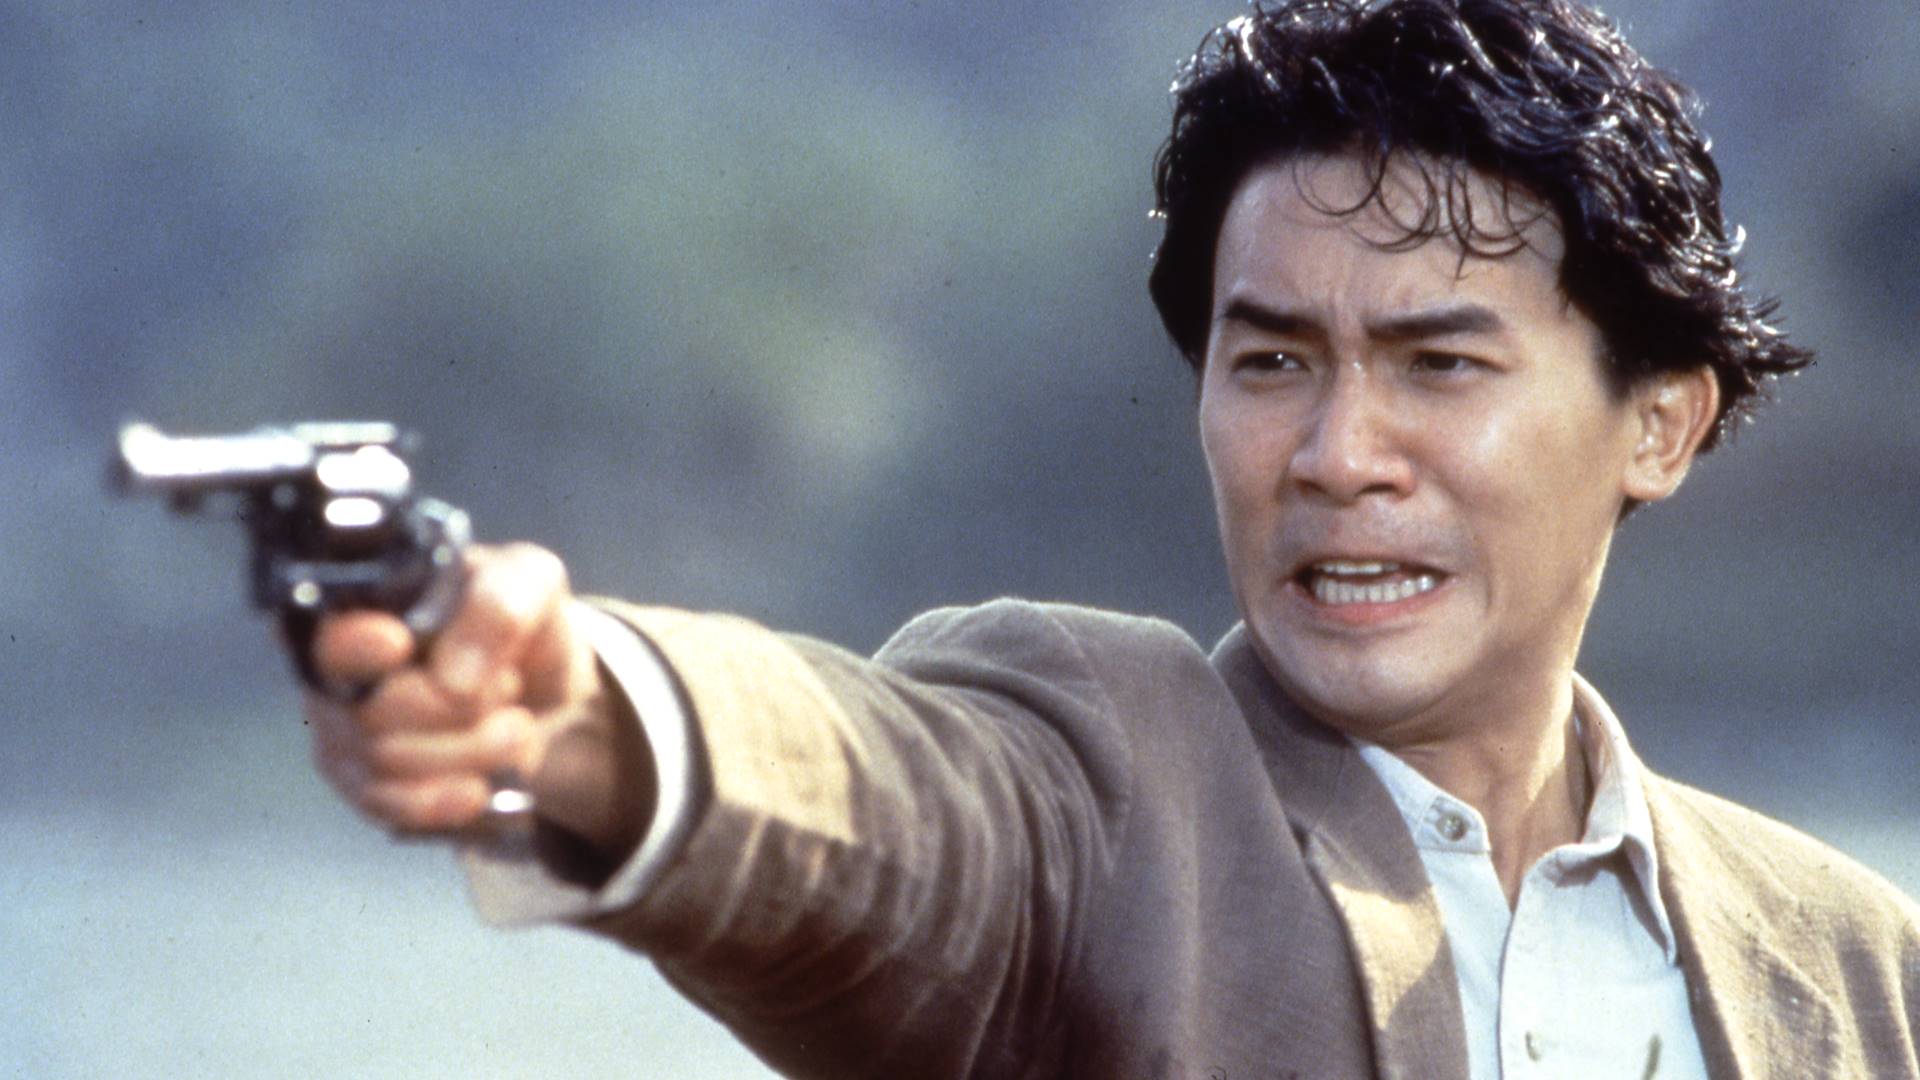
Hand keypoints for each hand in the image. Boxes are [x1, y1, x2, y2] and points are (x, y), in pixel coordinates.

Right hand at [304, 542, 620, 842]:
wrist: (542, 685)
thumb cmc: (518, 620)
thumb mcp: (530, 582)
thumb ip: (498, 606)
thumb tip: (453, 679)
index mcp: (361, 604)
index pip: (324, 631)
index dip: (353, 646)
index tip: (395, 643)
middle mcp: (336, 671)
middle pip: (368, 712)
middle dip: (456, 710)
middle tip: (508, 686)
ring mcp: (346, 733)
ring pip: (387, 763)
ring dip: (471, 751)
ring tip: (517, 727)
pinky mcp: (370, 786)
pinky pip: (392, 808)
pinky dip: (447, 801)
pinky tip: (481, 787)